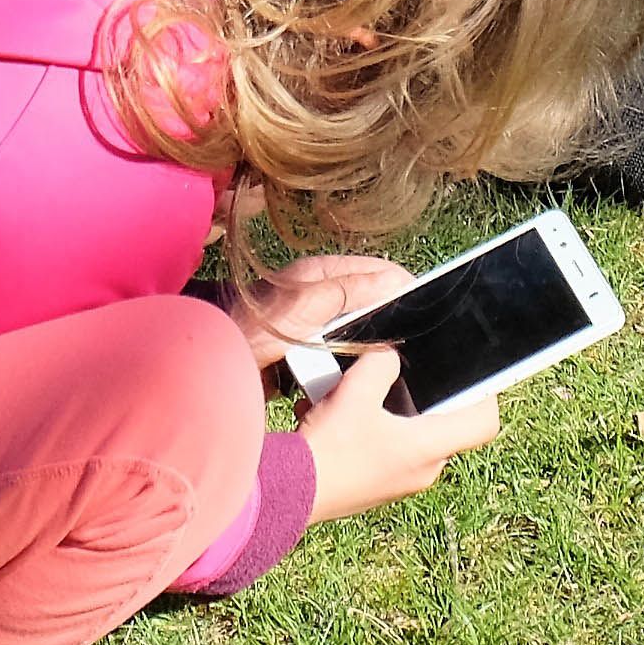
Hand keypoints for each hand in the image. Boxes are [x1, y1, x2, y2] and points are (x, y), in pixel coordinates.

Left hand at [232, 255, 414, 373]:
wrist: (216, 366)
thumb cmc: (255, 330)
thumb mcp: (306, 306)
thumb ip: (349, 292)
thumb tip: (394, 283)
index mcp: (319, 274)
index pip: (373, 270)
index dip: (400, 284)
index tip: (426, 303)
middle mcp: (316, 294)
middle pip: (368, 300)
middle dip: (390, 314)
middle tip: (414, 336)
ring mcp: (311, 323)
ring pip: (356, 329)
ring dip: (371, 342)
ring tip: (396, 357)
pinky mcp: (305, 350)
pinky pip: (340, 353)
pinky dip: (352, 361)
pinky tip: (364, 374)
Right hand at [299, 347, 503, 521]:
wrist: (288, 495)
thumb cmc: (329, 448)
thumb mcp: (356, 391)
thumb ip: (381, 362)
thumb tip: (390, 356)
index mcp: (428, 448)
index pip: (484, 424)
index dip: (485, 394)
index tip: (470, 372)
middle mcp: (422, 470)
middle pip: (442, 422)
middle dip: (419, 393)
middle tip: (397, 370)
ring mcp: (398, 481)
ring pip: (408, 433)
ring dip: (385, 408)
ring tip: (353, 390)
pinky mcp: (375, 484)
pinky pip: (383, 447)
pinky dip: (365, 426)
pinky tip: (332, 411)